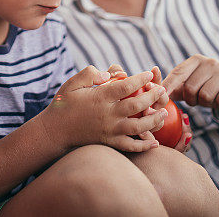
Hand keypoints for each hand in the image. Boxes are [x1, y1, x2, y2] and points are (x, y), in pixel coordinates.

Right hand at [42, 66, 168, 152]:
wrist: (54, 131)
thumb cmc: (64, 104)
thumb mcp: (73, 83)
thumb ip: (90, 73)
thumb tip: (111, 72)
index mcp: (100, 97)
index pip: (126, 86)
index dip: (140, 78)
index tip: (149, 73)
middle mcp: (107, 114)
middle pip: (137, 105)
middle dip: (152, 96)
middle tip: (161, 89)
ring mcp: (110, 130)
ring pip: (138, 126)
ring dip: (154, 120)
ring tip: (163, 112)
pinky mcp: (109, 143)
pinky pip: (130, 146)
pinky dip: (144, 145)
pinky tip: (154, 142)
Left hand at [162, 55, 218, 117]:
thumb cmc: (202, 90)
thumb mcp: (184, 87)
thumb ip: (167, 88)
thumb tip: (148, 87)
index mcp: (194, 60)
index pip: (177, 74)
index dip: (167, 89)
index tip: (157, 101)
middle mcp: (209, 61)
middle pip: (190, 89)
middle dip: (192, 100)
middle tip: (199, 98)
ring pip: (205, 96)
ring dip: (206, 103)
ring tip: (210, 98)